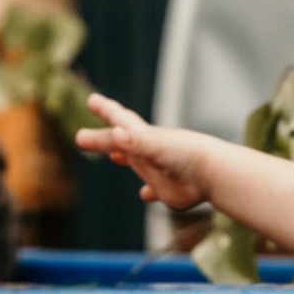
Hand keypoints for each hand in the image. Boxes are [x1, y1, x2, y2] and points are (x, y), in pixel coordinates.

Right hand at [74, 93, 211, 209]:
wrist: (211, 174)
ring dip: (126, 158)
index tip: (93, 100)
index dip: (105, 110)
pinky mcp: (168, 189)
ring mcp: (157, 169)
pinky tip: (145, 194)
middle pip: (122, 140)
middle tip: (81, 135)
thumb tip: (115, 134)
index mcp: (142, 137)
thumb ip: (133, 141)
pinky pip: (155, 190)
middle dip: (104, 137)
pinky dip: (149, 191)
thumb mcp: (154, 145)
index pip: (119, 120)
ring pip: (138, 162)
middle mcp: (148, 151)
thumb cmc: (183, 154)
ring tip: (115, 157)